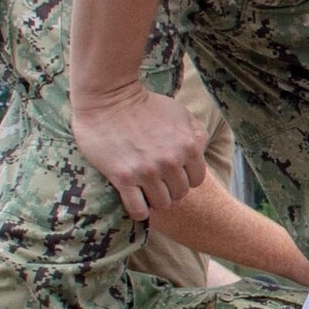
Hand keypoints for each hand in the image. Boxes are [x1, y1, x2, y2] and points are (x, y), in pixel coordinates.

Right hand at [71, 86, 207, 220]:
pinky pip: (139, 210)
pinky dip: (139, 210)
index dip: (184, 177)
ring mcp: (147, 171)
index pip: (197, 180)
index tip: (171, 173)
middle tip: (156, 180)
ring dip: (154, 199)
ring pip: (162, 203)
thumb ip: (195, 133)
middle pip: (179, 193)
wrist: (108, 98)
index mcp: (189, 146)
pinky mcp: (123, 177)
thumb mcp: (180, 113)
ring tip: (145, 190)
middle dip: (169, 188)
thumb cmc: (144, 104)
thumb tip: (200, 150)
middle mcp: (171, 161)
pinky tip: (134, 200)